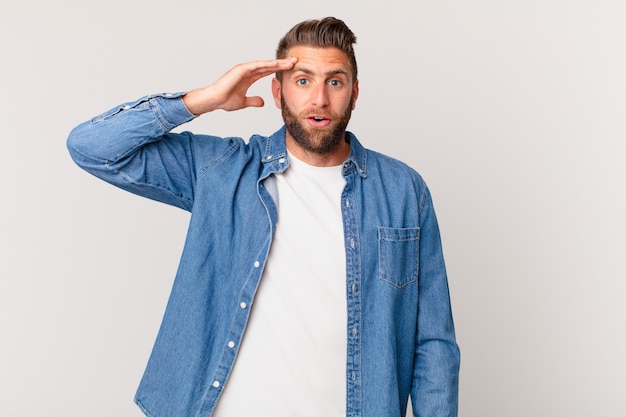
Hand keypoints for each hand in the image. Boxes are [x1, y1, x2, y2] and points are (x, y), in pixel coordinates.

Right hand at [182, 57, 297, 114]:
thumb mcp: (244, 102)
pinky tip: (275, 64)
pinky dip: (265, 64)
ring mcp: (244, 69)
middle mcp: (248, 71)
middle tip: (296, 61)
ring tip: (290, 62)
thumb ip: (254, 101)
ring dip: (277, 62)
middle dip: (282, 64)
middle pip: (269, 65)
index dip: (280, 69)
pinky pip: (255, 66)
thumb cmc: (225, 100)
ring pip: (264, 64)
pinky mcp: (240, 70)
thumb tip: (263, 102)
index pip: (268, 71)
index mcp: (250, 77)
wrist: (214, 101)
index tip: (292, 69)